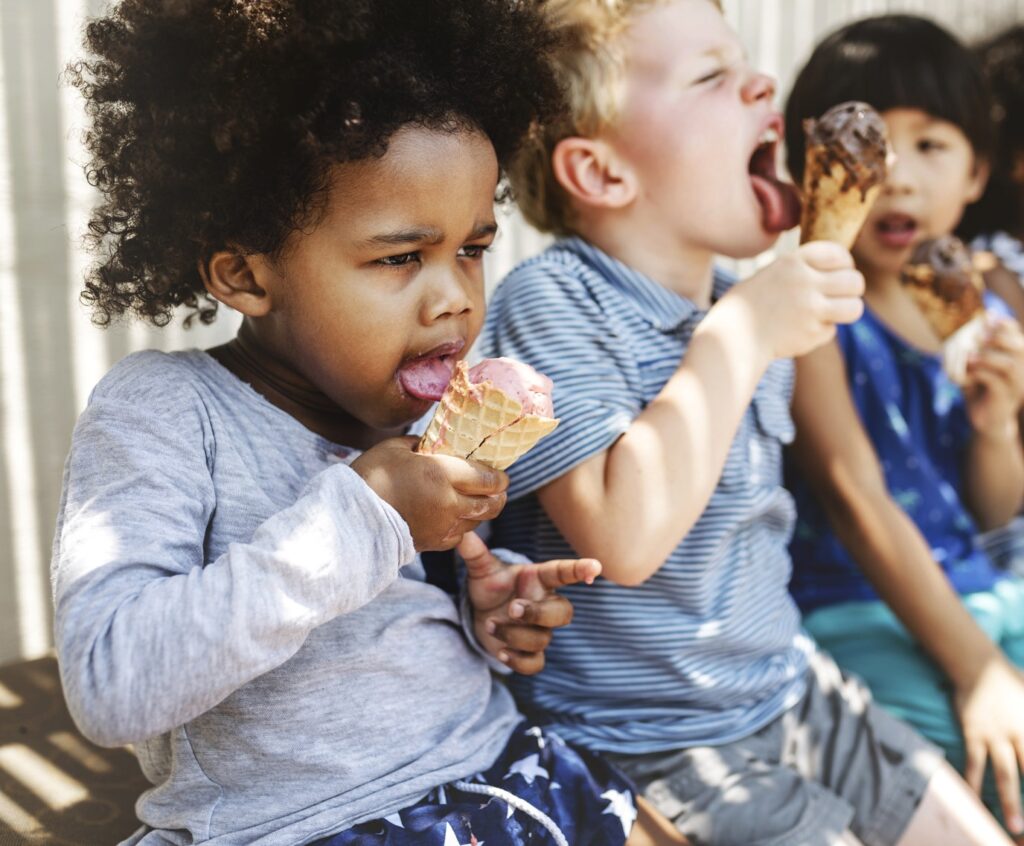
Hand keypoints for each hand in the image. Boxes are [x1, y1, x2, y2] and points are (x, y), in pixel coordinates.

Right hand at [351, 436, 507, 550]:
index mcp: (443, 474)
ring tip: (477, 500)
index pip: (488, 479)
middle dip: (499, 496)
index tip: (501, 472)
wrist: (350, 519)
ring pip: (478, 521)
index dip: (500, 476)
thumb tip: (433, 444)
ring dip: (482, 511)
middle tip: (498, 488)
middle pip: (491, 504)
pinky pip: (459, 535)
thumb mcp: (395, 448)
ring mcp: (443, 526)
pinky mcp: (433, 543)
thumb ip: (421, 444)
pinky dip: (462, 526)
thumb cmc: (370, 476)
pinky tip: (454, 516)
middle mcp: (450, 503)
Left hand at [458, 531, 599, 673]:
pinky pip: (536, 664)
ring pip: (542, 639)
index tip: (595, 567)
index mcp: (538, 580)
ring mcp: (540, 631)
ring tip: (490, 624)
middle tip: (512, 608)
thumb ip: (475, 553)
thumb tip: (462, 535)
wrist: (481, 614)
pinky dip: (518, 661)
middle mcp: (545, 605)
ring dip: (514, 634)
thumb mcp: (482, 570)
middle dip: (538, 613)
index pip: (564, 573)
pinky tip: (500, 652)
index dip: (580, 570)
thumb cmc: (490, 587)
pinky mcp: (529, 653)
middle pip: (563, 613)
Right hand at [729, 241, 864, 359]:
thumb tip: (842, 272)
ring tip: (832, 314)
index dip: (844, 263)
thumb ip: (801, 271)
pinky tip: (799, 332)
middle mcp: (804, 283)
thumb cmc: (748, 306)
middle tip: (841, 296)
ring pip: (854, 308)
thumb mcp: (772, 275)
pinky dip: (820, 332)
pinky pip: (831, 331)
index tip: (839, 272)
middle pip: (854, 281)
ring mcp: (810, 310)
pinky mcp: (810, 334)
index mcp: (792, 262)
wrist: (731, 337)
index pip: (838, 254)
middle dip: (852, 290)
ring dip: (846, 311)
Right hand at [954, 655, 1023, 835]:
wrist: (978, 665)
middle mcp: (1020, 735)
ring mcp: (995, 736)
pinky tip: (974, 802)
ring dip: (1011, 803)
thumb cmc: (1010, 681)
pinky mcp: (973, 734)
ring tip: (1015, 828)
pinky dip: (973, 783)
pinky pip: (974, 763)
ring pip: (1005, 775)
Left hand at [965, 318, 1023, 437]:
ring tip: (970, 357)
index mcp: (1017, 359)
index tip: (988, 316)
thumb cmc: (979, 390)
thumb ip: (974, 350)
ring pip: (1010, 365)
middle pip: (1020, 347)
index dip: (1006, 325)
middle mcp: (1022, 371)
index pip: (1018, 336)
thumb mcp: (975, 367)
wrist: (984, 420)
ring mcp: (1016, 386)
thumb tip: (968, 329)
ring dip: (988, 357)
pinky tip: (968, 373)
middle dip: (999, 338)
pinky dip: (980, 373)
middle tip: (979, 336)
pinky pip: (996, 382)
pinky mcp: (1005, 399)